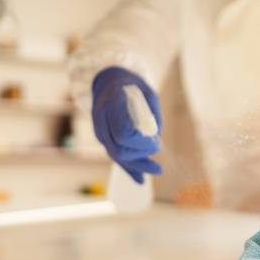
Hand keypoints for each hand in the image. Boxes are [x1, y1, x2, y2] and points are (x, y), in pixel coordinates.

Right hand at [92, 67, 162, 183]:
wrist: (108, 80)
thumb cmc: (132, 84)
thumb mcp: (148, 94)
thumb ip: (153, 115)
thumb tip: (157, 140)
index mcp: (112, 105)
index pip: (123, 134)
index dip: (141, 143)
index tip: (156, 142)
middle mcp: (102, 120)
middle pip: (119, 150)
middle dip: (141, 157)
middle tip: (159, 152)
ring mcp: (100, 130)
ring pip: (116, 156)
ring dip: (137, 166)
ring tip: (157, 171)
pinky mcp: (104, 138)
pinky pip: (115, 156)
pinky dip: (128, 169)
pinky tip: (140, 179)